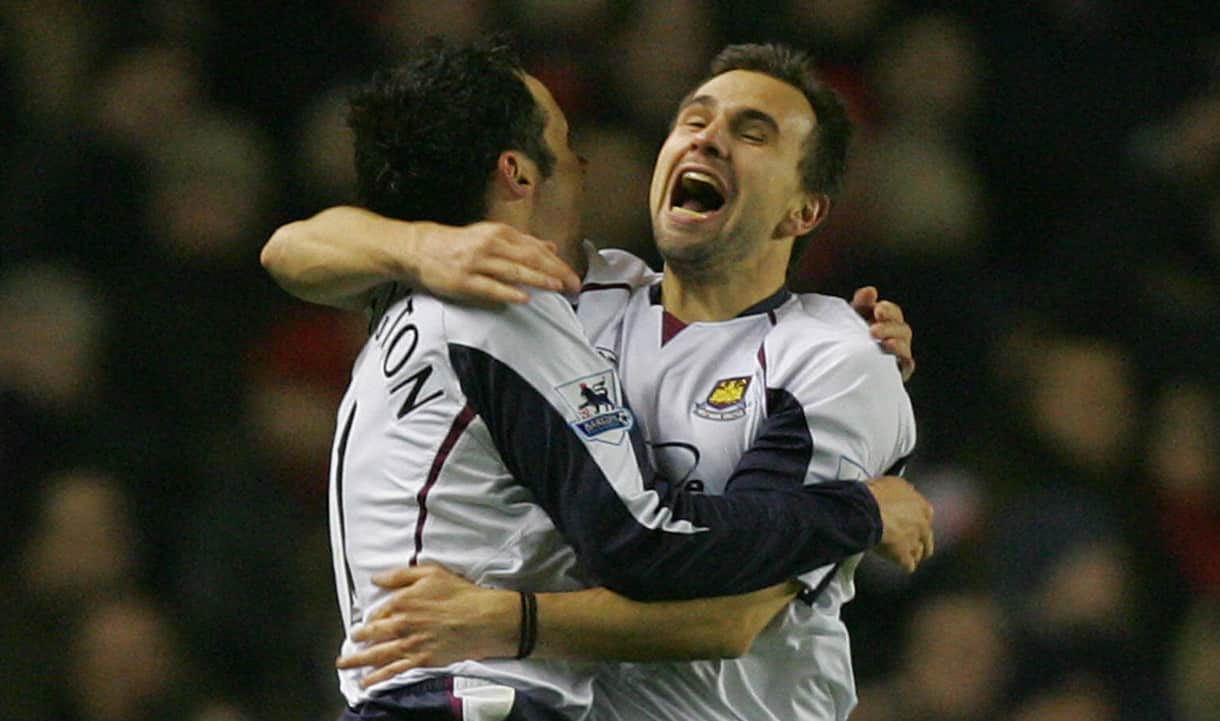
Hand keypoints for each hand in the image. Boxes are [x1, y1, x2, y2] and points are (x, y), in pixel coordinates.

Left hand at [336, 565, 517, 686]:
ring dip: (356, 660)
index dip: (370, 617)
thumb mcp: (431, 573)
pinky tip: (366, 681)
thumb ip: (400, 576)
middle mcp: (401, 624)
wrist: (482, 618)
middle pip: (371, 634)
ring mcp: (409, 644)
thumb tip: (377, 578)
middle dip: (357, 639)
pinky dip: (377, 677)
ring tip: (344, 664)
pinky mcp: (420, 660)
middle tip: (349, 642)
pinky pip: (392, 671)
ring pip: (376, 654)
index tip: (366, 621)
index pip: (378, 612)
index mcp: (402, 602)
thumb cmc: (460, 594)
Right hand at [407, 222, 581, 304]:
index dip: (557, 263)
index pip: (536, 249)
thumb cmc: (459, 244)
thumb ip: (522, 243)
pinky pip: (490, 287)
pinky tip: (523, 298)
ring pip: (513, 271)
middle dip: (554, 272)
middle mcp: (491, 245)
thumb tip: (551, 248)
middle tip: (573, 285)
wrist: (421, 248)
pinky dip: (508, 292)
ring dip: (537, 279)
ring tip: (556, 287)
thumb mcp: (492, 236)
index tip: (573, 276)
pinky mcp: (465, 281)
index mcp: (500, 233)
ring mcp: (477, 263)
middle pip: (530, 258)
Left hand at [851, 286, 915, 381]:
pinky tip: (897, 361)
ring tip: (885, 344)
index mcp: (884, 323)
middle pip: (902, 329)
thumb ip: (860, 304)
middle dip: (889, 328)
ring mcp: (895, 356)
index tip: (877, 310)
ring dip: (897, 344)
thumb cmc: (844, 338)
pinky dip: (905, 363)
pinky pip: (905, 367)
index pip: (893, 313)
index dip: (888, 310)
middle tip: (873, 331)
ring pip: (905, 347)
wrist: (836, 368)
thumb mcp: (850, 319)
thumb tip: (871, 290)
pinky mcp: (894, 373)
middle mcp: (893, 338)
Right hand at [865, 476, 933, 572]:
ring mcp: (914, 542)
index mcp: (922, 506)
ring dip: (913, 554)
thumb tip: (907, 492)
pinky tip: (898, 564)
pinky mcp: (903, 556)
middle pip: (927, 538)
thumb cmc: (877, 494)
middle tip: (911, 542)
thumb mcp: (894, 483)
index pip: (927, 517)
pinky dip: (903, 565)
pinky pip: (908, 565)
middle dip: (921, 541)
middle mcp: (923, 525)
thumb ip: (905, 490)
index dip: (918, 521)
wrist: (866, 510)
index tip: (912, 523)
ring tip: (906, 556)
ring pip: (919, 553)